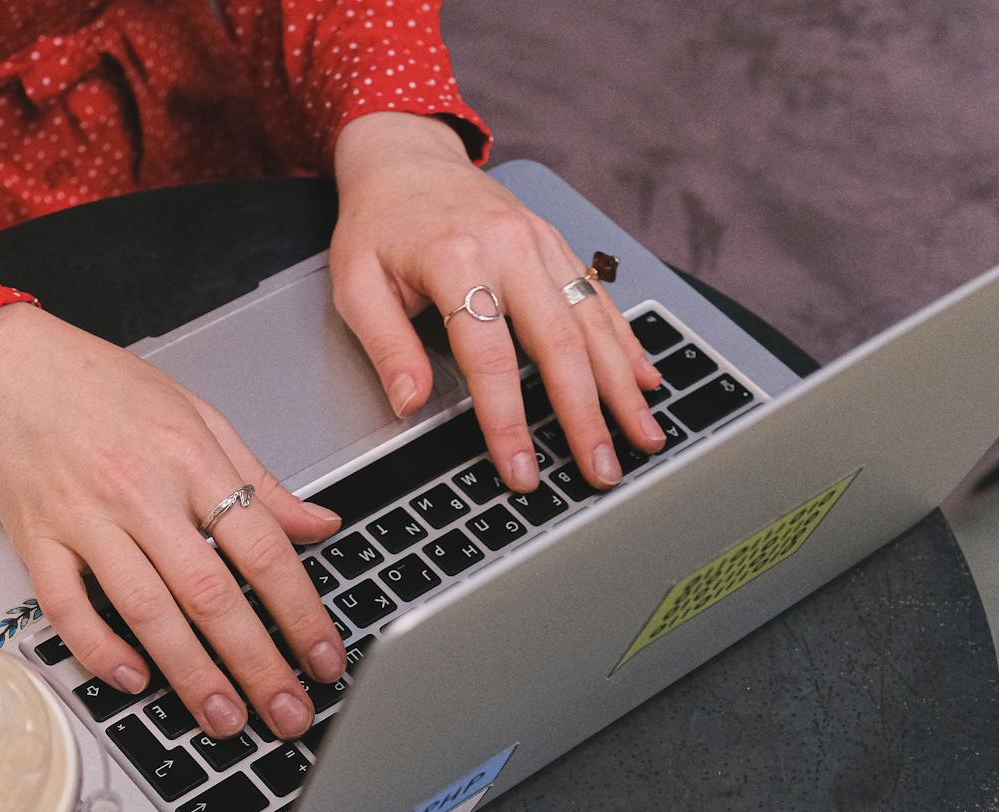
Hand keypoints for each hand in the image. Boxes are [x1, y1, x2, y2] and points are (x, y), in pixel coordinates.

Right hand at [0, 304, 345, 737]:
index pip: (261, 549)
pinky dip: (99, 649)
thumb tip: (321, 526)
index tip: (323, 659)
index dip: (299, 612)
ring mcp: (85, 519)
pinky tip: (133, 681)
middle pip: (209, 593)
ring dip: (190, 675)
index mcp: (192, 459)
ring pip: (145, 610)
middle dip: (255, 663)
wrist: (14, 366)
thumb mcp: (200, 417)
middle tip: (287, 714)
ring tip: (224, 720)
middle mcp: (141, 492)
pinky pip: (66, 607)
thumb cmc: (107, 390)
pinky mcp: (37, 540)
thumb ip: (261, 481)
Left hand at [331, 112, 664, 492]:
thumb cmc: (377, 222)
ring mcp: (541, 243)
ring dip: (621, 387)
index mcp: (457, 259)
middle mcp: (510, 248)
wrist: (405, 155)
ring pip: (592, 324)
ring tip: (642, 437)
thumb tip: (410, 406)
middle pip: (561, 345)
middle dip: (586, 416)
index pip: (491, 359)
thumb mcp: (355, 282)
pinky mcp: (556, 243)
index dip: (508, 421)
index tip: (522, 470)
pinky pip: (598, 298)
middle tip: (602, 470)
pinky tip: (643, 380)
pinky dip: (625, 343)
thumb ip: (386, 345)